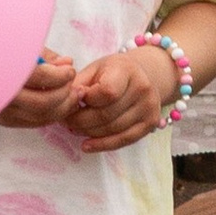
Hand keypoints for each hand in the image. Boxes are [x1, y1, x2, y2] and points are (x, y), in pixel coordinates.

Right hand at [0, 50, 77, 130]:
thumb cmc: (0, 53)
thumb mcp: (23, 46)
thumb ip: (47, 56)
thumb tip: (67, 63)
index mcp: (4, 69)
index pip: (39, 77)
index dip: (60, 75)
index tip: (70, 70)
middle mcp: (0, 93)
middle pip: (42, 102)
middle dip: (65, 95)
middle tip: (75, 86)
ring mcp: (2, 110)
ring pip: (41, 116)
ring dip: (63, 107)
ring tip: (73, 95)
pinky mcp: (5, 119)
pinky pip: (35, 122)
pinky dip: (52, 114)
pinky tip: (61, 103)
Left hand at [59, 43, 176, 151]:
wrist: (142, 75)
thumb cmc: (112, 72)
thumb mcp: (94, 69)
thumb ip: (79, 84)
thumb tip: (65, 103)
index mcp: (127, 69)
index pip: (107, 92)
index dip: (87, 100)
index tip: (74, 100)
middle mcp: (143, 88)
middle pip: (107, 114)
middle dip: (80, 120)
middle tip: (65, 120)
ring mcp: (149, 108)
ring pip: (112, 129)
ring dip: (88, 132)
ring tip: (73, 128)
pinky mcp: (150, 124)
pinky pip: (123, 140)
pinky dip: (102, 145)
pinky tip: (86, 145)